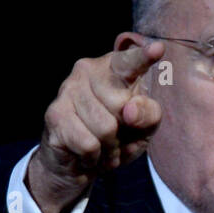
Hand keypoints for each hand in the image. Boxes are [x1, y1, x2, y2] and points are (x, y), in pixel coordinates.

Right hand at [26, 38, 165, 212]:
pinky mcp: (55, 114)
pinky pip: (88, 144)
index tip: (158, 48)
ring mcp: (68, 89)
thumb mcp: (144, 128)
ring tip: (102, 146)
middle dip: (123, 131)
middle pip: (120, 106)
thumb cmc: (118, 138)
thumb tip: (129, 110)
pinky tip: (87, 154)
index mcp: (114, 68)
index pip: (130, 61)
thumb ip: (148, 115)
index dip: (143, 56)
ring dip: (109, 149)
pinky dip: (93, 157)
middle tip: (115, 135)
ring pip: (105, 128)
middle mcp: (87, 70)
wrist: (81, 165)